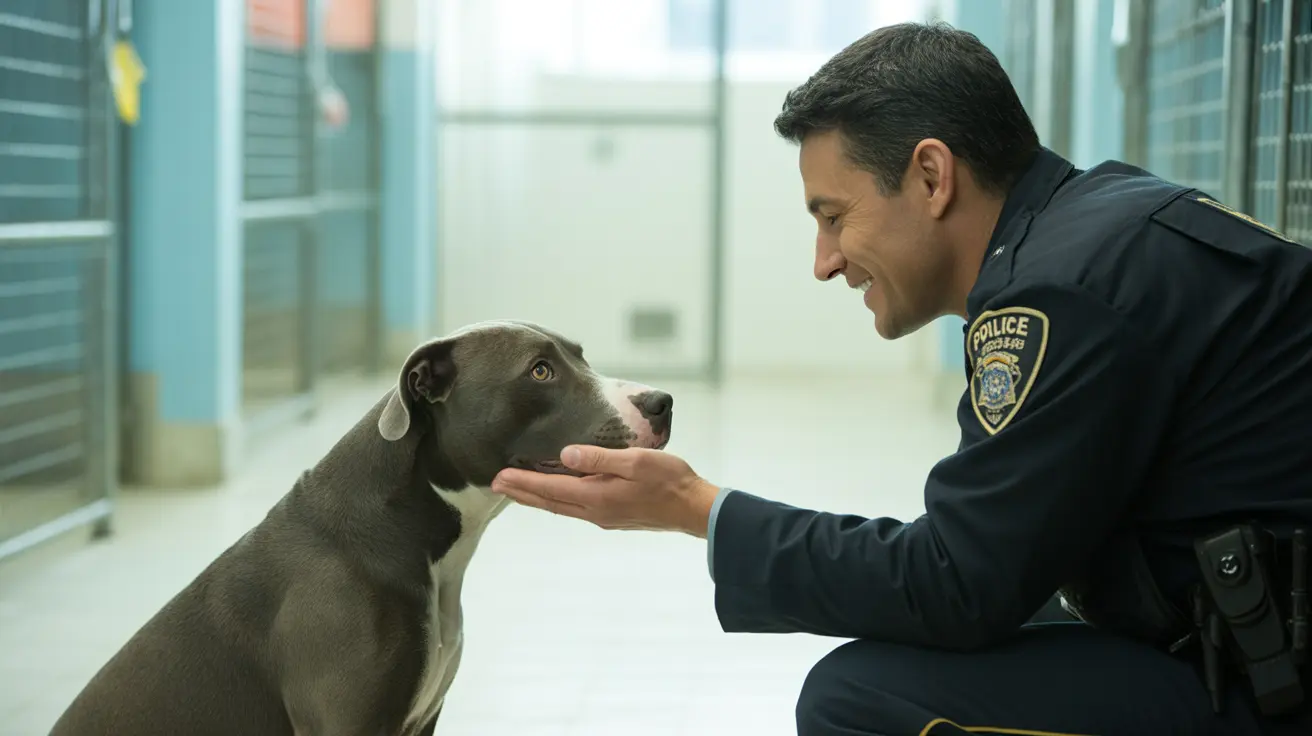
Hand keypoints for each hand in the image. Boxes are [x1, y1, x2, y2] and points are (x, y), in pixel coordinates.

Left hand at [490, 446, 720, 536]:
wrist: (694, 509)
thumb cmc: (670, 480)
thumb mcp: (637, 461)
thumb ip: (600, 458)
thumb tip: (564, 455)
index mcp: (597, 497)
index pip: (551, 489)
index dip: (523, 483)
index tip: (498, 477)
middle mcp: (595, 512)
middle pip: (549, 502)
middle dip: (522, 493)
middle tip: (495, 485)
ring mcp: (604, 517)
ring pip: (561, 507)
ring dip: (537, 498)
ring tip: (517, 490)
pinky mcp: (613, 517)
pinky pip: (575, 508)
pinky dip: (557, 500)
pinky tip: (556, 494)